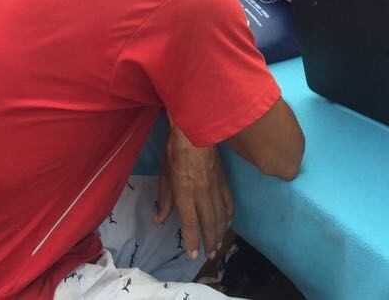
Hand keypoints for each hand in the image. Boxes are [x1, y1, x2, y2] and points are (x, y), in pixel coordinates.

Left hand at [155, 123, 233, 260]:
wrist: (196, 133)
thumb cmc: (175, 154)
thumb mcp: (164, 177)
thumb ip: (164, 201)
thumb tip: (158, 220)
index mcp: (185, 193)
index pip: (190, 222)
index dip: (192, 240)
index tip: (193, 254)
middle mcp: (203, 193)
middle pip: (209, 223)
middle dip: (210, 241)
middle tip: (210, 255)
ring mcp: (216, 187)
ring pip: (222, 215)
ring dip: (221, 232)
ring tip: (218, 245)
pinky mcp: (224, 180)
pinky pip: (229, 202)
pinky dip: (230, 216)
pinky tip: (228, 223)